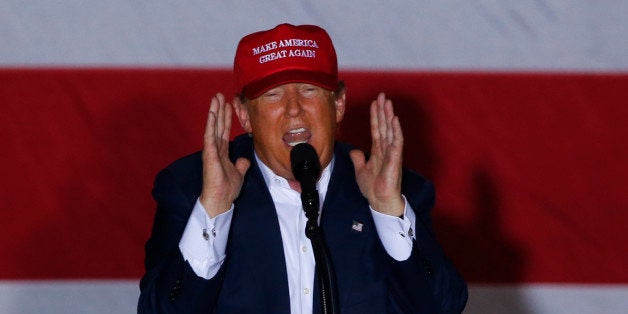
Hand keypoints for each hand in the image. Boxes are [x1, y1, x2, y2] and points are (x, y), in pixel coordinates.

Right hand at [199, 93, 249, 216]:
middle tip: (220, 95)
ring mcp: (211, 150)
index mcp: (222, 152)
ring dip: (214, 112)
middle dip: (219, 110)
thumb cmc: (227, 189)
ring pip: (213, 127)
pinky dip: (211, 124)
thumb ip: (241, 165)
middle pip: (218, 125)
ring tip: (215, 98)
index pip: (224, 131)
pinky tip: (212, 113)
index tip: (229, 105)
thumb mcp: (239, 173)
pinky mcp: (209, 154)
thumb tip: (244, 160)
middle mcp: (215, 149)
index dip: (227, 118)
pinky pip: (210, 136)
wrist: (221, 200)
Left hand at [350, 93, 404, 215]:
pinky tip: (394, 120)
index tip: (375, 103)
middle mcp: (386, 149)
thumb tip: (355, 151)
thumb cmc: (373, 188)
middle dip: (383, 110)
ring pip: (390, 130)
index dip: (375, 116)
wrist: (379, 200)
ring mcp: (392, 153)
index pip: (376, 129)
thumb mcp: (361, 170)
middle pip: (384, 126)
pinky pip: (396, 142)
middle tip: (382, 95)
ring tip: (388, 102)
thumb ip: (358, 159)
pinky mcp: (395, 159)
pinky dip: (396, 131)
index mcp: (378, 150)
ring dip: (389, 116)